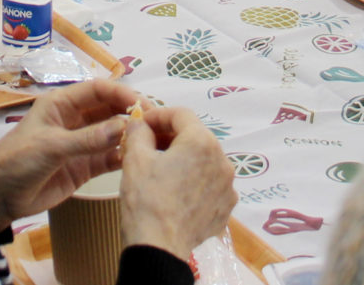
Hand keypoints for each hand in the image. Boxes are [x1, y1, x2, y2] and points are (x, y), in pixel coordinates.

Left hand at [0, 79, 137, 225]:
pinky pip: (108, 158)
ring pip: (112, 133)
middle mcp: (74, 119)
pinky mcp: (84, 167)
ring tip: (151, 141)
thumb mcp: (50, 146)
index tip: (142, 105)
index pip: (98, 90)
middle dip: (130, 113)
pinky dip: (122, 157)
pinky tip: (136, 159)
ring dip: (129, 135)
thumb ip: (87, 139)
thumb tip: (123, 127)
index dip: (121, 94)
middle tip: (153, 123)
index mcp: (62, 104)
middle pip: (109, 110)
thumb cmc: (17, 160)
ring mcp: (81, 144)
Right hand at [120, 108, 234, 259]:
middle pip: (196, 136)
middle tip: (148, 145)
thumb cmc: (146, 200)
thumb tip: (140, 123)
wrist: (159, 248)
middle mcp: (223, 160)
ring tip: (162, 170)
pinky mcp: (226, 207)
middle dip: (171, 137)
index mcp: (202, 142)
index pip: (181, 114)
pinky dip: (195, 181)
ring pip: (205, 161)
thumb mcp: (135, 158)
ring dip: (184, 159)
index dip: (158, 115)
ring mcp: (228, 186)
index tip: (142, 124)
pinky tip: (176, 191)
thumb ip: (139, 131)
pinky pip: (210, 184)